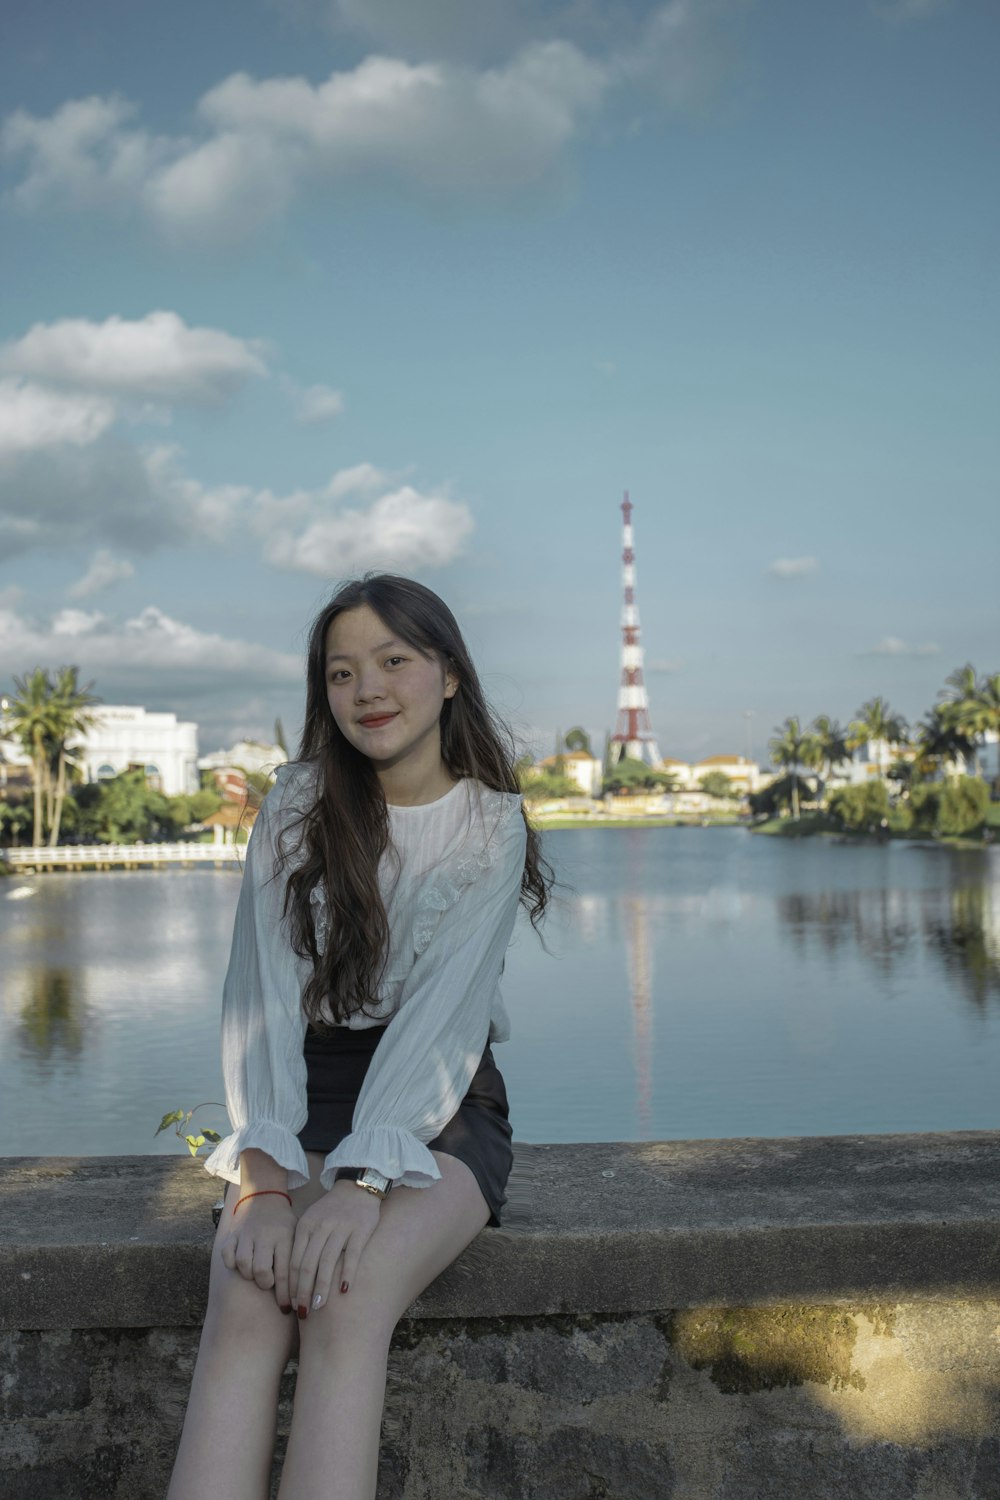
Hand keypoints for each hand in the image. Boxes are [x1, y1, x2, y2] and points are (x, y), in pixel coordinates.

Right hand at [219, 1192, 296, 1311]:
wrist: (265, 1198)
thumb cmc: (284, 1225)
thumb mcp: (297, 1236)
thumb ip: (299, 1260)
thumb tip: (307, 1295)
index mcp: (285, 1236)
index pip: (286, 1272)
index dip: (286, 1294)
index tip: (287, 1308)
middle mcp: (265, 1235)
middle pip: (261, 1269)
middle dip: (266, 1284)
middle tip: (269, 1285)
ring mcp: (247, 1234)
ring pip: (244, 1263)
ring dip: (249, 1275)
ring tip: (256, 1275)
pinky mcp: (232, 1234)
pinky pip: (227, 1255)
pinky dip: (232, 1263)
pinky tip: (240, 1264)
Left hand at [288, 1180, 381, 1316]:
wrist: (357, 1186)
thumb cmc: (331, 1210)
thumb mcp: (311, 1221)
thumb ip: (303, 1245)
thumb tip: (293, 1280)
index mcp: (305, 1226)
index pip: (295, 1262)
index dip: (293, 1286)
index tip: (293, 1304)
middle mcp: (321, 1227)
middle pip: (308, 1265)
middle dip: (304, 1292)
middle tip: (303, 1312)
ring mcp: (341, 1228)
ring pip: (327, 1263)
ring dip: (322, 1287)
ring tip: (319, 1306)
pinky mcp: (360, 1230)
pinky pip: (351, 1255)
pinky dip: (346, 1274)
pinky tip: (344, 1291)